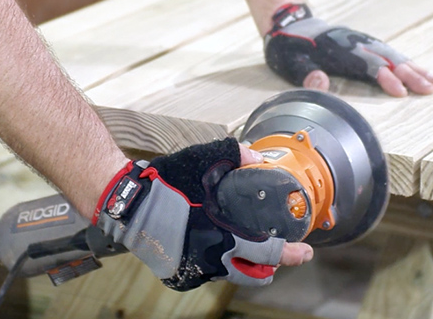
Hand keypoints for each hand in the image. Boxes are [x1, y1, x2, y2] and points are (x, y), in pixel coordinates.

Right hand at [93, 138, 312, 289]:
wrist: (128, 204)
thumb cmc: (166, 184)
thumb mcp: (204, 160)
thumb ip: (235, 155)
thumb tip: (256, 158)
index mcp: (224, 236)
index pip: (270, 254)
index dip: (291, 254)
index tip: (304, 251)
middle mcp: (212, 260)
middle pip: (254, 275)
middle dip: (271, 267)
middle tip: (278, 253)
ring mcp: (195, 270)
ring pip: (230, 275)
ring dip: (242, 264)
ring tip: (245, 247)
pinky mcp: (179, 275)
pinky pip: (206, 273)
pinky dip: (216, 263)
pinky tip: (213, 246)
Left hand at [264, 3, 432, 96]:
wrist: (290, 24)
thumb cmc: (290, 49)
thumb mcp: (290, 63)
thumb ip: (305, 74)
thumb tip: (321, 82)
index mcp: (338, 50)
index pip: (366, 64)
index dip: (384, 78)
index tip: (401, 91)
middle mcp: (355, 44)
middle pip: (386, 59)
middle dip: (410, 74)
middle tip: (430, 89)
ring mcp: (361, 42)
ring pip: (392, 55)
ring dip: (414, 68)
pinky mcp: (364, 43)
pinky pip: (389, 52)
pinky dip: (406, 62)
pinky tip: (419, 71)